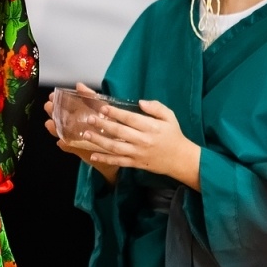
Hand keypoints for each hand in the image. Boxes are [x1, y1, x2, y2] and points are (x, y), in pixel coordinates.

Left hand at [63, 99, 199, 185]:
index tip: (103, 108)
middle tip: (89, 119)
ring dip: (99, 141)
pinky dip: (105, 159)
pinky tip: (93, 155)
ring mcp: (138, 153)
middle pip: (120, 132)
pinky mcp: (135, 163)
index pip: (130, 118)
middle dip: (103, 125)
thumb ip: (156, 107)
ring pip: (115, 147)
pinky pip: (118, 162)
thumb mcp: (169, 117)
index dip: (116, 113)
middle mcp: (143, 140)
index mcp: (151, 127)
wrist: (180, 159)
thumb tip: (141, 103)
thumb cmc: (173, 135)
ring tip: (86, 134)